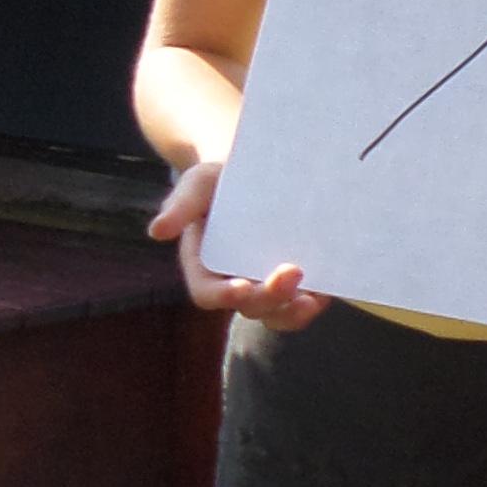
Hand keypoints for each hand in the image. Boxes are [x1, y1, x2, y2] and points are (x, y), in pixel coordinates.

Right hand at [151, 158, 323, 326]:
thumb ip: (181, 205)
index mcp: (205, 266)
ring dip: (293, 313)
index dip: (224, 297)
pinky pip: (304, 302)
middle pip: (248, 307)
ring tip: (313, 299)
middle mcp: (234, 282)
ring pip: (277, 314)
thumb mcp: (198, 183)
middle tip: (291, 274)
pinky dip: (317, 301)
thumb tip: (157, 231)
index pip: (207, 293)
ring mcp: (266, 284)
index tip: (241, 288)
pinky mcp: (296, 281)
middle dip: (269, 298)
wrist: (258, 172)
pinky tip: (329, 290)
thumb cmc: (220, 179)